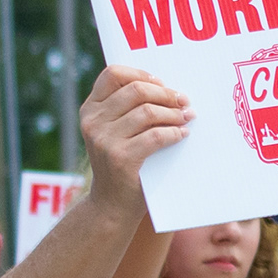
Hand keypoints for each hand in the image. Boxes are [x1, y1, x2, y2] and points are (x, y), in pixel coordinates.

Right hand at [74, 66, 190, 192]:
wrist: (111, 203)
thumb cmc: (122, 161)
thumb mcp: (115, 131)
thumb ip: (127, 109)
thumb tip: (167, 88)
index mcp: (90, 109)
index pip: (113, 74)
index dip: (141, 74)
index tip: (162, 83)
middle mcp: (93, 121)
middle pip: (136, 90)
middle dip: (166, 94)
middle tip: (184, 101)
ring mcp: (104, 140)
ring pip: (148, 112)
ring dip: (174, 114)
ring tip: (186, 118)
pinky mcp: (121, 158)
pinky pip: (155, 135)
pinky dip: (174, 133)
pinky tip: (182, 134)